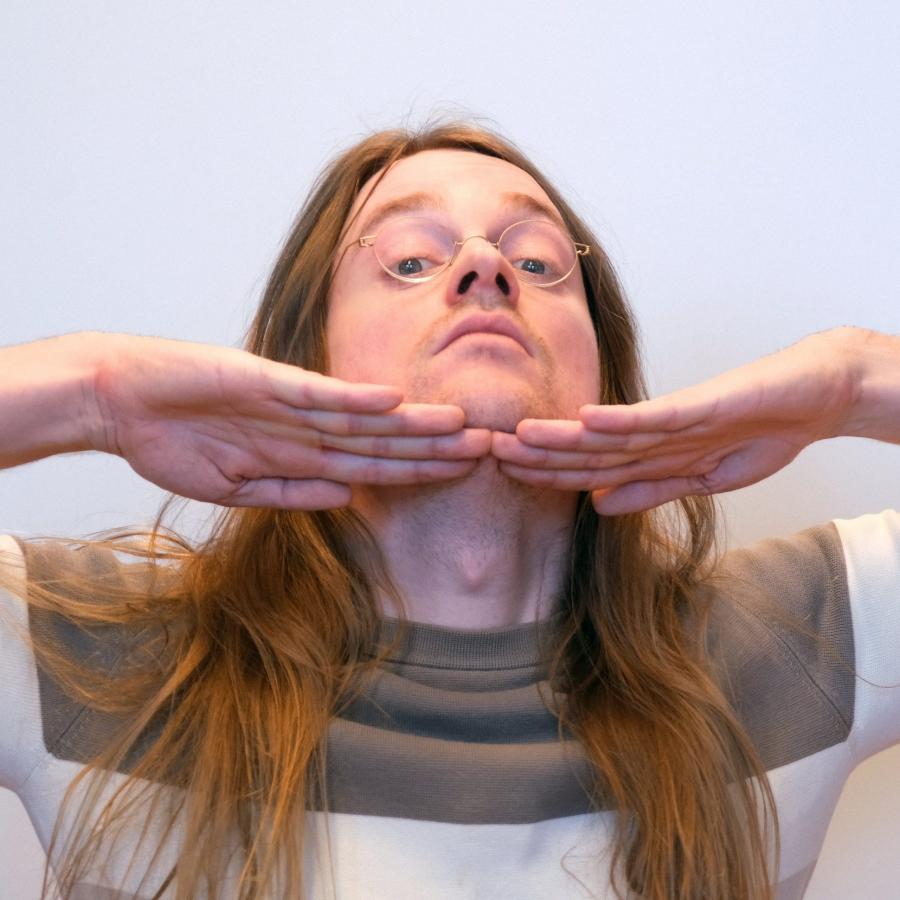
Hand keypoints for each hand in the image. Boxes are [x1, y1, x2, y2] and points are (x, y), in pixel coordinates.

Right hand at [92, 335, 490, 508]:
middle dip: (436, 449)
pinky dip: (354, 397)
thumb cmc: (173, 444)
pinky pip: (316, 393)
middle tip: (492, 448)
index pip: (375, 465)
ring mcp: (288, 404)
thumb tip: (347, 499)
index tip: (465, 473)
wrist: (120, 401)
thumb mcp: (236, 487)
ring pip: (363, 418)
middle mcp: (306, 428)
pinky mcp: (263, 382)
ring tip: (463, 426)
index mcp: (302, 453)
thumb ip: (292, 493)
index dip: (421, 470)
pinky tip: (395, 401)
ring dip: (412, 423)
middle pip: (383, 441)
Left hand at [492, 332, 855, 514]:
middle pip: (584, 449)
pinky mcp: (702, 405)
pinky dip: (620, 421)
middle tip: (482, 449)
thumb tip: (596, 503)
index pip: (586, 467)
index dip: (544, 471)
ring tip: (515, 436)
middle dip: (534, 453)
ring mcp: (675, 420)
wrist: (814, 396)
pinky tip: (583, 420)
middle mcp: (652, 435)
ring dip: (562, 436)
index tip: (502, 472)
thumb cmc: (758, 434)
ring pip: (608, 433)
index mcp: (649, 454)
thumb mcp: (700, 479)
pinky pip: (655, 416)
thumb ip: (649, 489)